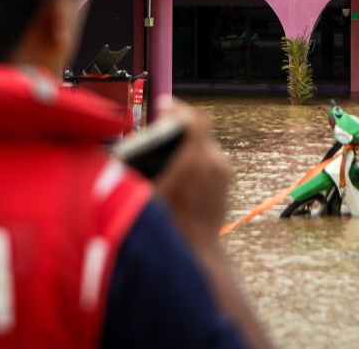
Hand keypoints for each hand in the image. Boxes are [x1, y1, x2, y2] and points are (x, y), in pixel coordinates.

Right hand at [151, 99, 232, 244]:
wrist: (197, 252)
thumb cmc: (166, 225)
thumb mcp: (145, 193)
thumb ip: (141, 165)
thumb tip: (130, 148)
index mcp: (195, 160)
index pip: (193, 120)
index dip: (178, 108)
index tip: (163, 106)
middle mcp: (214, 161)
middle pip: (198, 130)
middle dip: (179, 129)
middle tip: (159, 134)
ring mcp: (224, 170)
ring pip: (204, 145)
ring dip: (188, 145)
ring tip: (169, 155)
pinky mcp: (228, 179)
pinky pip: (211, 158)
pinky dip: (197, 158)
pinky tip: (181, 171)